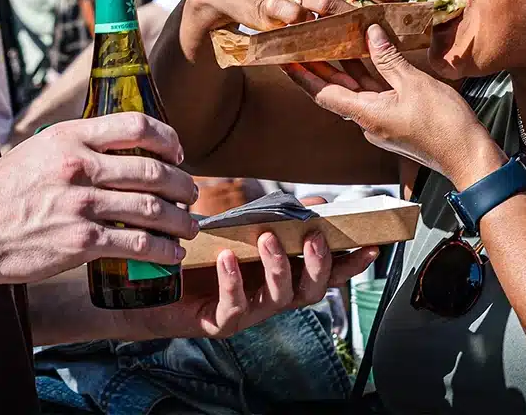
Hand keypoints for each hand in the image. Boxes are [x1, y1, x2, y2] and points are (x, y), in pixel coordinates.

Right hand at [0, 113, 199, 286]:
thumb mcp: (37, 150)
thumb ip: (76, 146)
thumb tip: (116, 145)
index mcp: (70, 136)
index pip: (137, 125)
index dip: (169, 139)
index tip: (178, 153)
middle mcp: (78, 166)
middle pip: (153, 170)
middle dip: (183, 184)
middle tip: (191, 193)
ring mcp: (80, 205)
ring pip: (152, 208)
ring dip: (180, 219)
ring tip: (189, 225)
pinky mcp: (78, 243)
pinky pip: (136, 244)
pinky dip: (162, 250)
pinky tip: (170, 253)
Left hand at [134, 231, 377, 339]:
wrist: (154, 284)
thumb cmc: (202, 254)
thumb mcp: (242, 228)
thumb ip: (278, 219)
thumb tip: (315, 203)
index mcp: (282, 275)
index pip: (325, 272)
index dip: (350, 263)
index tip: (371, 246)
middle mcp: (271, 297)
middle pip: (311, 291)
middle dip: (319, 264)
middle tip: (316, 236)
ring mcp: (248, 311)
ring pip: (279, 299)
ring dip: (278, 267)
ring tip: (268, 238)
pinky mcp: (219, 322)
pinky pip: (234, 308)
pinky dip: (233, 282)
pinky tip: (227, 259)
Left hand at [284, 24, 505, 188]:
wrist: (470, 158)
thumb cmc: (444, 124)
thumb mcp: (414, 83)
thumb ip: (389, 58)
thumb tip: (370, 33)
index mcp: (365, 115)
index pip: (323, 92)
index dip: (301, 75)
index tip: (284, 59)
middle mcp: (367, 122)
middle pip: (335, 91)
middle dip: (318, 66)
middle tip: (303, 42)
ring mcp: (381, 124)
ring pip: (355, 92)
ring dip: (343, 69)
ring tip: (329, 42)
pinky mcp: (396, 122)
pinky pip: (374, 95)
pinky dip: (366, 76)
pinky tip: (367, 57)